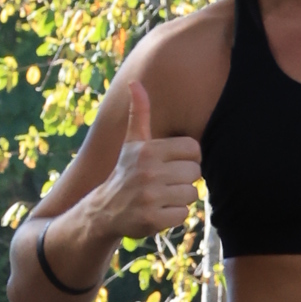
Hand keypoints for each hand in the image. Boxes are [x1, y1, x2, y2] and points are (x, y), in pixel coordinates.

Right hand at [93, 82, 202, 241]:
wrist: (105, 210)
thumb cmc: (126, 172)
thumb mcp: (132, 142)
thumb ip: (139, 112)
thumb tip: (135, 82)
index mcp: (148, 150)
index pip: (193, 149)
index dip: (187, 158)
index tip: (171, 164)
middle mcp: (148, 172)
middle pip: (195, 173)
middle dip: (183, 179)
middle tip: (164, 182)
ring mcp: (149, 197)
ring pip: (191, 194)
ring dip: (179, 198)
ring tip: (160, 197)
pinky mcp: (151, 219)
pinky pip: (183, 215)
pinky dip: (173, 216)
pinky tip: (157, 212)